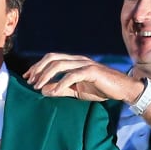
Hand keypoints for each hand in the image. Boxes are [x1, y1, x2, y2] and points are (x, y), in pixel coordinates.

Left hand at [23, 53, 141, 102]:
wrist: (123, 89)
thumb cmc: (101, 89)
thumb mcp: (77, 91)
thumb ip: (61, 90)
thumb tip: (44, 90)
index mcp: (74, 61)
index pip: (51, 58)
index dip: (38, 66)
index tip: (28, 77)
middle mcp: (78, 59)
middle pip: (52, 57)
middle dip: (38, 69)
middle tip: (30, 81)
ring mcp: (84, 63)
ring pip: (59, 64)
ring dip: (46, 75)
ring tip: (37, 86)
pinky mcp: (91, 71)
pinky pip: (71, 76)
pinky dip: (59, 84)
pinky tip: (52, 92)